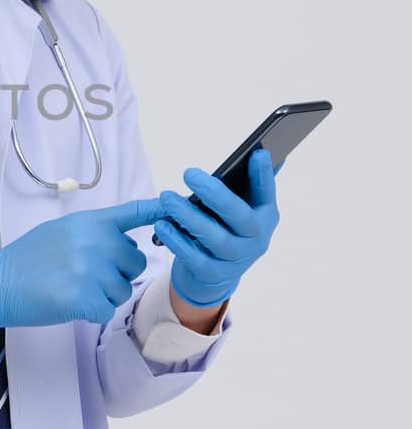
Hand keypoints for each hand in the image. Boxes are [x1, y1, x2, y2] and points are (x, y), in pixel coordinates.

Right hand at [0, 198, 161, 330]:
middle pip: (136, 263)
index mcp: (91, 223)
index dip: (157, 210)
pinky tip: (69, 303)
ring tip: (73, 288)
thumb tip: (122, 243)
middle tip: (85, 275)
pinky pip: (107, 310)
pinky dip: (91, 312)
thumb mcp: (61, 231)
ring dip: (104, 295)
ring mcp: (92, 270)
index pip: (133, 213)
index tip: (174, 205)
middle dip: (118, 273)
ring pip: (123, 290)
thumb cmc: (28, 259)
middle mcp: (96, 242)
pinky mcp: (87, 298)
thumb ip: (93, 233)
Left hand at [154, 148, 279, 307]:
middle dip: (214, 194)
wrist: (213, 276)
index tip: (258, 153)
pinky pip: (194, 258)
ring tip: (166, 198)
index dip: (264, 175)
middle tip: (188, 173)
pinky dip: (177, 241)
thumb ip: (247, 184)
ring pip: (215, 238)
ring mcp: (237, 260)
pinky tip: (162, 225)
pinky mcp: (214, 275)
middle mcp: (256, 239)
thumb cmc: (224, 228)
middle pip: (239, 216)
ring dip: (189, 216)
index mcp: (265, 216)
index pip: (267, 193)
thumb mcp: (237, 207)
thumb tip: (260, 152)